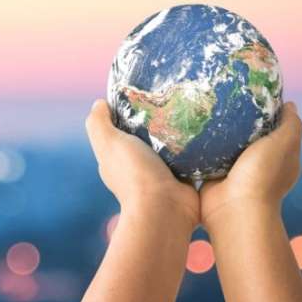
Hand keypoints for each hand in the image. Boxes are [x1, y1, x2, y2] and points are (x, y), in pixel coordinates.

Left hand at [85, 99, 198, 227]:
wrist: (165, 209)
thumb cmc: (134, 173)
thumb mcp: (109, 143)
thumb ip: (99, 123)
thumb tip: (99, 103)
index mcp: (115, 158)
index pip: (118, 130)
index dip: (126, 112)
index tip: (141, 93)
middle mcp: (136, 166)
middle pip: (145, 135)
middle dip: (155, 119)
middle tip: (171, 98)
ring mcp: (160, 173)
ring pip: (169, 145)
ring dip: (177, 132)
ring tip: (189, 109)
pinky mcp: (182, 178)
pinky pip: (189, 157)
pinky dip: (194, 146)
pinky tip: (202, 130)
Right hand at [200, 102, 301, 228]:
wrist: (233, 207)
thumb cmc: (262, 174)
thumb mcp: (284, 143)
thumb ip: (290, 124)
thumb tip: (290, 105)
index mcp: (281, 159)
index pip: (278, 130)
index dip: (269, 112)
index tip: (254, 94)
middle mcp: (260, 165)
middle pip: (251, 136)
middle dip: (241, 120)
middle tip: (226, 98)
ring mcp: (236, 171)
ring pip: (229, 145)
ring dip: (221, 132)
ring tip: (208, 109)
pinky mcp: (215, 176)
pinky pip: (209, 156)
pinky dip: (204, 145)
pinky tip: (195, 130)